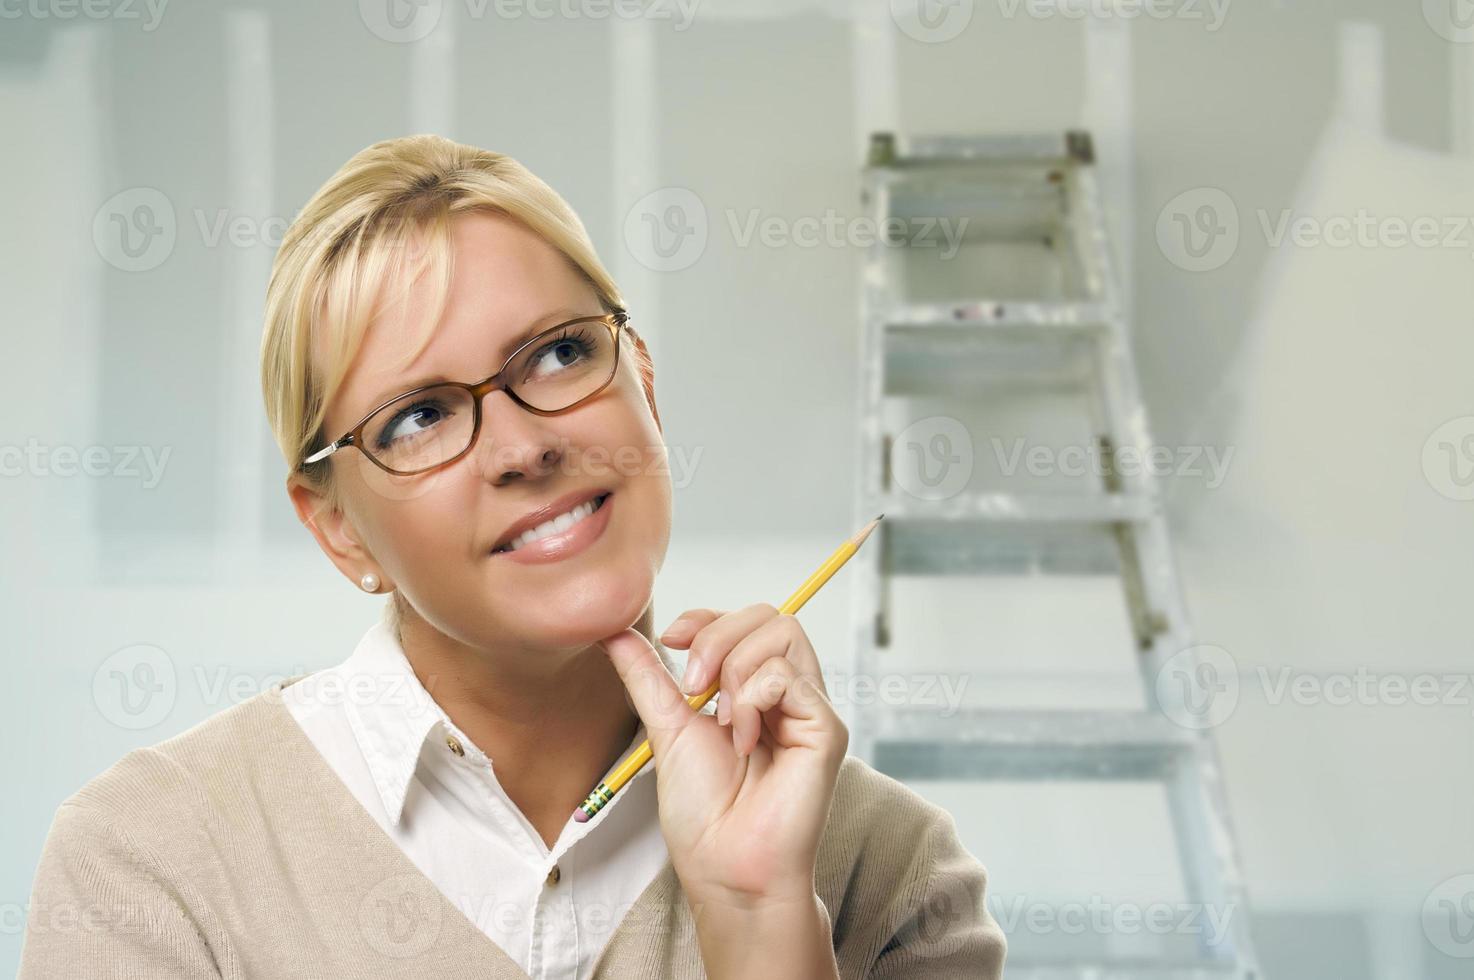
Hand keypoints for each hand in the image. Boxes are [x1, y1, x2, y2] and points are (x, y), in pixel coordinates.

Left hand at [598, 603, 848, 910]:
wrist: (725, 869)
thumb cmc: (704, 814)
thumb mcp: (666, 728)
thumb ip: (647, 676)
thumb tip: (613, 631)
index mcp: (755, 691)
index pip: (745, 620)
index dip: (708, 617)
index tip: (670, 638)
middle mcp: (788, 694)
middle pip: (767, 614)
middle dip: (717, 635)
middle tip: (691, 687)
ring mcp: (809, 709)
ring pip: (782, 631)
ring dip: (734, 668)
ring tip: (722, 721)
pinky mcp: (826, 729)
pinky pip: (788, 675)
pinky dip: (753, 698)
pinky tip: (745, 740)